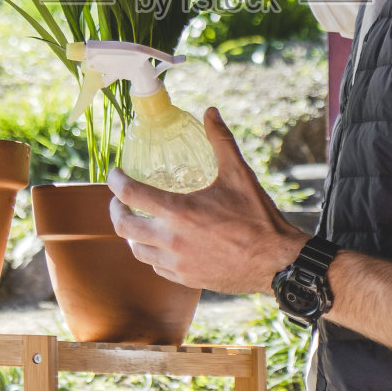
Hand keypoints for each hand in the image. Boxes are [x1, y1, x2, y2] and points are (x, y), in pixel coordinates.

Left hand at [108, 108, 307, 294]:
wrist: (276, 262)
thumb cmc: (258, 218)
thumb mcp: (239, 174)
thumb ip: (220, 140)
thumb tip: (210, 111)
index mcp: (179, 212)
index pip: (130, 194)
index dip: (116, 181)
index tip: (115, 174)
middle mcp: (171, 240)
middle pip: (123, 226)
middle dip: (115, 210)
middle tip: (119, 200)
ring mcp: (177, 263)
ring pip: (137, 249)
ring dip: (131, 234)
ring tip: (137, 221)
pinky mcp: (185, 279)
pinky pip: (156, 266)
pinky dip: (151, 253)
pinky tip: (159, 243)